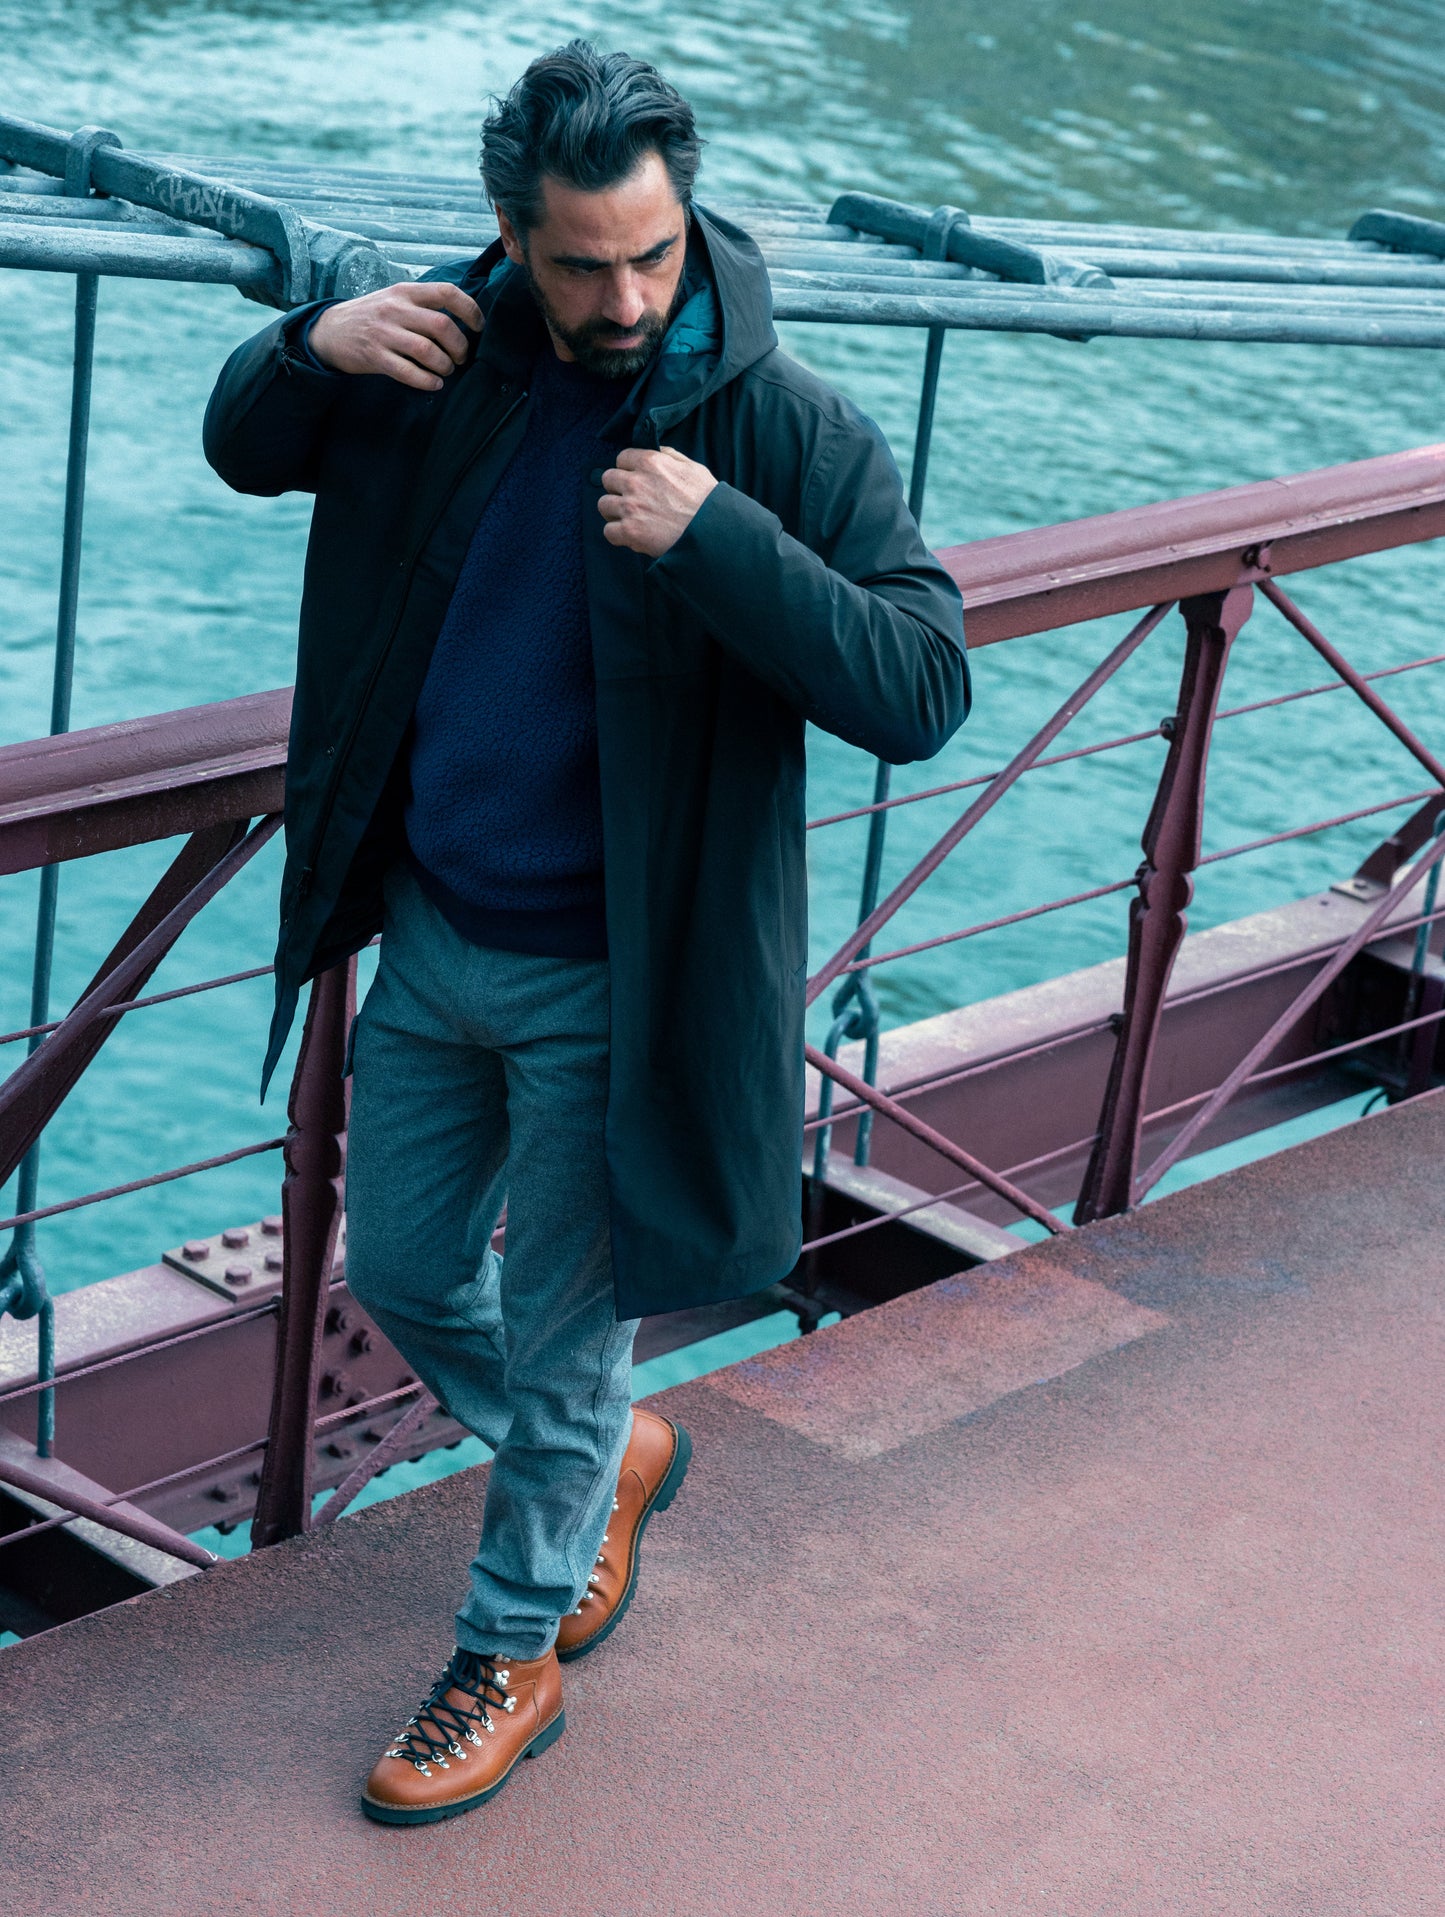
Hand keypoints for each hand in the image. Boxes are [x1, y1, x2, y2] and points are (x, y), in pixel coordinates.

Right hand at [307, 282, 481, 391]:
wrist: (329, 331)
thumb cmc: (372, 317)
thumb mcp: (395, 299)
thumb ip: (423, 305)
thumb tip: (462, 321)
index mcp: (405, 292)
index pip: (447, 292)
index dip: (470, 310)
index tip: (478, 327)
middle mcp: (396, 309)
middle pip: (443, 325)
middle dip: (460, 346)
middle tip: (460, 357)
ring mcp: (384, 333)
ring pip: (428, 351)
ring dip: (445, 366)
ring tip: (446, 370)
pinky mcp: (374, 356)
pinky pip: (408, 372)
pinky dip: (428, 381)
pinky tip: (434, 383)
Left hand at [598, 447, 717, 556]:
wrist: (712, 532)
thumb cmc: (706, 501)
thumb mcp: (692, 467)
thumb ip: (669, 456)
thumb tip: (656, 450)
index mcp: (650, 462)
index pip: (621, 458)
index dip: (628, 469)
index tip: (635, 480)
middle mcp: (635, 482)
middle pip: (607, 479)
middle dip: (617, 488)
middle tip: (631, 499)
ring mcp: (630, 508)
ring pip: (603, 504)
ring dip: (614, 511)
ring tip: (629, 518)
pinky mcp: (629, 532)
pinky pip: (608, 531)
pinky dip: (617, 534)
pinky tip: (629, 535)